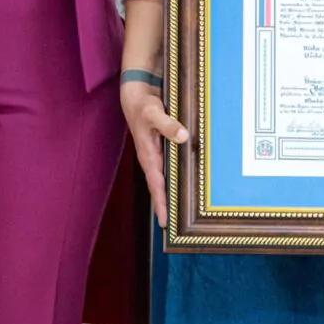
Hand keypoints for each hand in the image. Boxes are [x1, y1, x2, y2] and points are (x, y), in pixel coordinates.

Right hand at [121, 78, 188, 225]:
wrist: (136, 95)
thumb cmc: (143, 105)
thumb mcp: (153, 112)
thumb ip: (167, 124)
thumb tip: (183, 137)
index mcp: (148, 155)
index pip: (155, 185)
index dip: (161, 203)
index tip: (164, 222)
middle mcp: (152, 159)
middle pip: (160, 188)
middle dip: (166, 207)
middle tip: (175, 228)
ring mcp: (157, 155)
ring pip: (165, 180)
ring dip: (172, 195)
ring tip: (182, 213)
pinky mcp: (163, 148)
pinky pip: (170, 168)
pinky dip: (176, 179)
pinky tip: (186, 185)